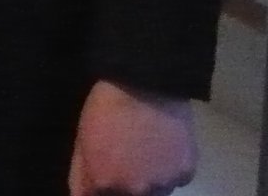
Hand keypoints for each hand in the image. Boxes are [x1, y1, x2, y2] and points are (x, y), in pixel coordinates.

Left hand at [68, 79, 196, 195]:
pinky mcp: (186, 173)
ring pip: (156, 191)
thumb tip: (85, 194)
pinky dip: (172, 167)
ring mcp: (163, 184)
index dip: (104, 181)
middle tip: (129, 154)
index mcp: (105, 182)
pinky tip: (166, 144)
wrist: (145, 82)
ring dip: (151, 178)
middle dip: (127, 182)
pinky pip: (177, 179)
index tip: (107, 168)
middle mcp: (135, 191)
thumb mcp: (82, 138)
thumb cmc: (107, 106)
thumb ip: (81, 174)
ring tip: (148, 147)